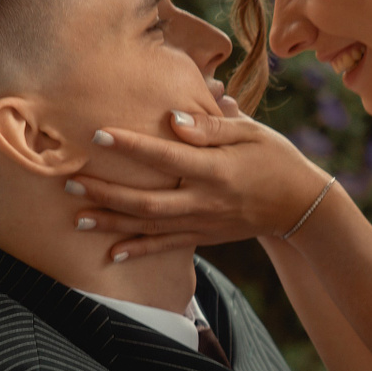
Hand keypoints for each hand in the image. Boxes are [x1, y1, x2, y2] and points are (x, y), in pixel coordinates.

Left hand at [67, 96, 333, 259]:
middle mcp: (206, 201)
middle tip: (71, 182)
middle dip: (107, 193)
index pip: (166, 157)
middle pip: (148, 202)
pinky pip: (166, 247)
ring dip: (112, 222)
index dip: (131, 147)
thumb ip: (211, 126)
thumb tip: (171, 118)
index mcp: (216, 170)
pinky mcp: (204, 236)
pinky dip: (138, 251)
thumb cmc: (274, 157)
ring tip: (77, 216)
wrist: (301, 204)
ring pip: (150, 227)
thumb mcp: (251, 132)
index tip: (98, 135)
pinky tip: (111, 252)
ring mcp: (203, 223)